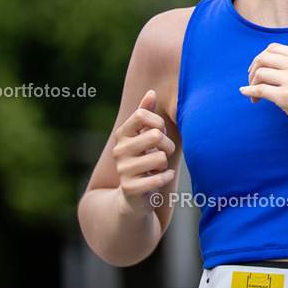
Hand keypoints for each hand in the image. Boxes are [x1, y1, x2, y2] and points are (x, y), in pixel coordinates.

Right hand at [112, 89, 176, 215]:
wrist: (133, 196)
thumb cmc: (144, 159)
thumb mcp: (144, 135)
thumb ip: (146, 113)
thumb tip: (151, 92)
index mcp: (122, 134)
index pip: (141, 114)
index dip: (158, 122)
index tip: (161, 132)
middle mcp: (119, 150)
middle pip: (155, 135)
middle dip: (168, 145)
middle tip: (165, 153)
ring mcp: (123, 170)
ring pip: (160, 158)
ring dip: (166, 164)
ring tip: (158, 167)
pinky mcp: (130, 188)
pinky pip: (160, 177)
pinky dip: (167, 176)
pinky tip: (162, 177)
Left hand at [241, 43, 287, 159]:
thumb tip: (286, 47)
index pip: (274, 48)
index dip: (261, 58)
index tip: (258, 70)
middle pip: (263, 58)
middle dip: (253, 69)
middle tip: (252, 82)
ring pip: (259, 73)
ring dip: (252, 84)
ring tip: (256, 96)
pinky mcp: (286, 97)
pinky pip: (259, 90)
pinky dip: (250, 93)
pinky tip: (250, 97)